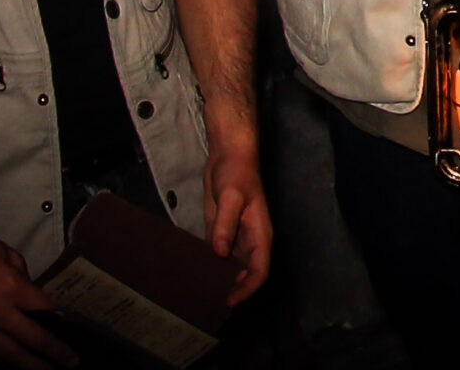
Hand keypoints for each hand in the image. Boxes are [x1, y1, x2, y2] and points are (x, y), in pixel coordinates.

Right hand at [0, 218, 78, 368]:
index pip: (45, 311)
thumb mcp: (9, 255)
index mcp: (10, 289)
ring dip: (27, 364)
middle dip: (53, 353)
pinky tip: (11, 360)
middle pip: (30, 340)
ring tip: (44, 369)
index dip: (62, 321)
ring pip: (7, 354)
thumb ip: (24, 281)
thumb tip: (34, 299)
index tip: (75, 329)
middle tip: (70, 362)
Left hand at [202, 129, 272, 305]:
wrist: (229, 155)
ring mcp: (237, 237)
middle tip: (214, 304)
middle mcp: (251, 240)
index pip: (260, 270)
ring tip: (205, 295)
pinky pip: (221, 255)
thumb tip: (221, 252)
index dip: (248, 289)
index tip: (230, 301)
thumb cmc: (236, 173)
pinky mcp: (223, 232)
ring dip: (225, 280)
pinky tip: (199, 274)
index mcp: (260, 234)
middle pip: (249, 273)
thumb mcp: (230, 197)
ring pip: (235, 267)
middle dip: (236, 290)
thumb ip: (225, 225)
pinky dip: (214, 266)